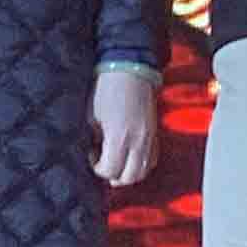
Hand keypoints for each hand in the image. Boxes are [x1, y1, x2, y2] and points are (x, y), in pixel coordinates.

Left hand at [90, 67, 160, 186]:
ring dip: (129, 173)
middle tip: (103, 164)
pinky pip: (152, 158)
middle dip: (114, 176)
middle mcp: (138, 140)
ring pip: (144, 170)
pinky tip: (130, 155)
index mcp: (119, 137)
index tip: (91, 155)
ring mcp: (150, 137)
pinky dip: (142, 163)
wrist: (130, 70)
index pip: (110, 171)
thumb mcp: (91, 117)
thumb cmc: (107, 90)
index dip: (97, 168)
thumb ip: (93, 139)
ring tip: (117, 161)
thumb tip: (92, 153)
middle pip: (130, 177)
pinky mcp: (155, 132)